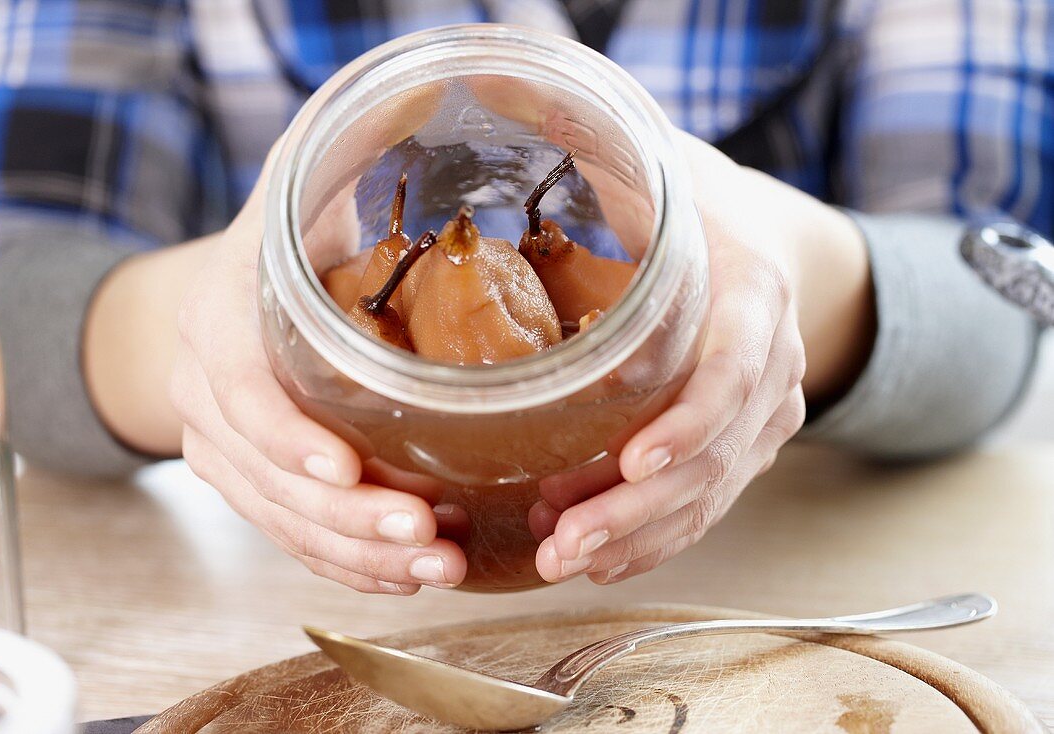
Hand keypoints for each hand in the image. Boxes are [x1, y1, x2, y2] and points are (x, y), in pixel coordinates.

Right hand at [171, 147, 465, 593]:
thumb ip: (353, 144)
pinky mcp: (254, 482)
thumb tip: (441, 87)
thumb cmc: (282, 236)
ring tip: (437, 566)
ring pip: (284, 523)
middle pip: (268, 480)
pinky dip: (350, 564)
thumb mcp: (304, 178)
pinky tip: (407, 573)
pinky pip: (293, 538)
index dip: (288, 438)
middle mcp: (212, 397)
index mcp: (220, 323)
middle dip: (351, 519)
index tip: (346, 469)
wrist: (222, 295)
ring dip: (360, 556)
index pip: (243, 395)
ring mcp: (227, 449)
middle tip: (429, 537)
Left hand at [533, 131, 870, 583]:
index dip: (693, 420)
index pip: (737, 368)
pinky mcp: (742, 445)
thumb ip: (607, 151)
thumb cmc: (694, 206)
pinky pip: (705, 503)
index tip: (636, 459)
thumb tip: (516, 104)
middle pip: (717, 454)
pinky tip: (597, 553)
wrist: (761, 246)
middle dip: (639, 508)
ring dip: (636, 535)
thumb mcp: (662, 167)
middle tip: (562, 540)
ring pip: (711, 494)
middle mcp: (773, 363)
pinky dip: (651, 536)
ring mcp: (764, 413)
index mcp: (756, 292)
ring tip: (561, 555)